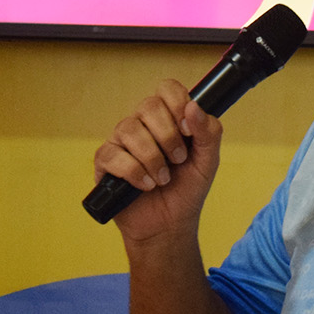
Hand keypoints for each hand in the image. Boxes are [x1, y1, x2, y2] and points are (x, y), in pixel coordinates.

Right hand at [92, 78, 223, 239]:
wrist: (169, 225)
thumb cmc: (186, 191)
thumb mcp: (207, 161)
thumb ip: (208, 132)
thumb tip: (194, 106)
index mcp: (168, 119)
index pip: (167, 88)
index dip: (178, 103)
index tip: (188, 130)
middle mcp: (142, 124)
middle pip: (148, 105)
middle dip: (168, 136)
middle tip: (178, 160)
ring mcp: (121, 141)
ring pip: (130, 129)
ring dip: (153, 159)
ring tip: (163, 179)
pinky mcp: (105, 161)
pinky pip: (115, 155)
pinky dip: (135, 173)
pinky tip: (146, 186)